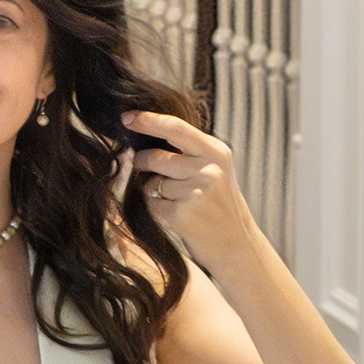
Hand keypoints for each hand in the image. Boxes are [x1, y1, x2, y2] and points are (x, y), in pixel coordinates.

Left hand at [124, 110, 258, 274]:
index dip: (147, 120)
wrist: (237, 245)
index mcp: (216, 152)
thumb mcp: (214, 170)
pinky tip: (177, 215)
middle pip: (156, 157)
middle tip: (143, 165)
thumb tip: (144, 135)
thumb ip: (188, 151)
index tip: (126, 118)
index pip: (175, 127)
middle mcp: (208, 169)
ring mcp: (196, 192)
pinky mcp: (183, 214)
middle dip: (142, 161)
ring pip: (152, 183)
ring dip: (154, 191)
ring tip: (178, 200)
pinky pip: (152, 204)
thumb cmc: (218, 204)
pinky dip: (157, 208)